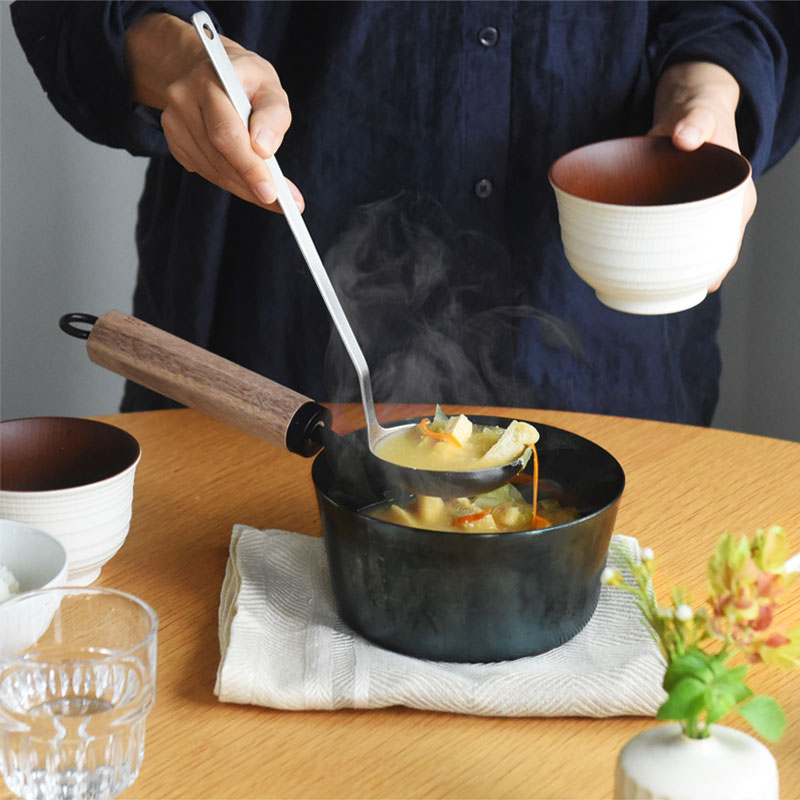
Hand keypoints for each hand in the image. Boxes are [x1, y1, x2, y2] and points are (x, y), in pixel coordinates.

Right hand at [124, 13, 303, 212]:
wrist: (210, 69)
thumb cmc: (246, 79)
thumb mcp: (269, 85)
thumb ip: (274, 113)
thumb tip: (265, 148)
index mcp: (209, 80)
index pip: (227, 133)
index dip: (249, 166)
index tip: (272, 193)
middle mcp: (184, 98)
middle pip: (219, 156)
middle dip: (252, 184)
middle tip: (283, 204)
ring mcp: (174, 121)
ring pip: (212, 169)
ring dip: (244, 187)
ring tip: (271, 196)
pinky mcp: (175, 140)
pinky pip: (206, 171)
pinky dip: (231, 182)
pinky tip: (248, 183)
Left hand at [649, 62, 754, 290]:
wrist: (690, 109)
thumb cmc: (697, 114)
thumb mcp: (700, 112)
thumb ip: (695, 120)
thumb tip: (684, 136)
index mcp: (735, 193)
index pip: (731, 237)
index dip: (720, 262)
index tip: (706, 284)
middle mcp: (721, 209)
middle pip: (712, 251)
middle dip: (696, 273)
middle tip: (671, 292)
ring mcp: (699, 213)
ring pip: (692, 249)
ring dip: (677, 269)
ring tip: (657, 291)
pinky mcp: (679, 213)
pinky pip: (673, 238)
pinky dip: (661, 253)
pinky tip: (644, 273)